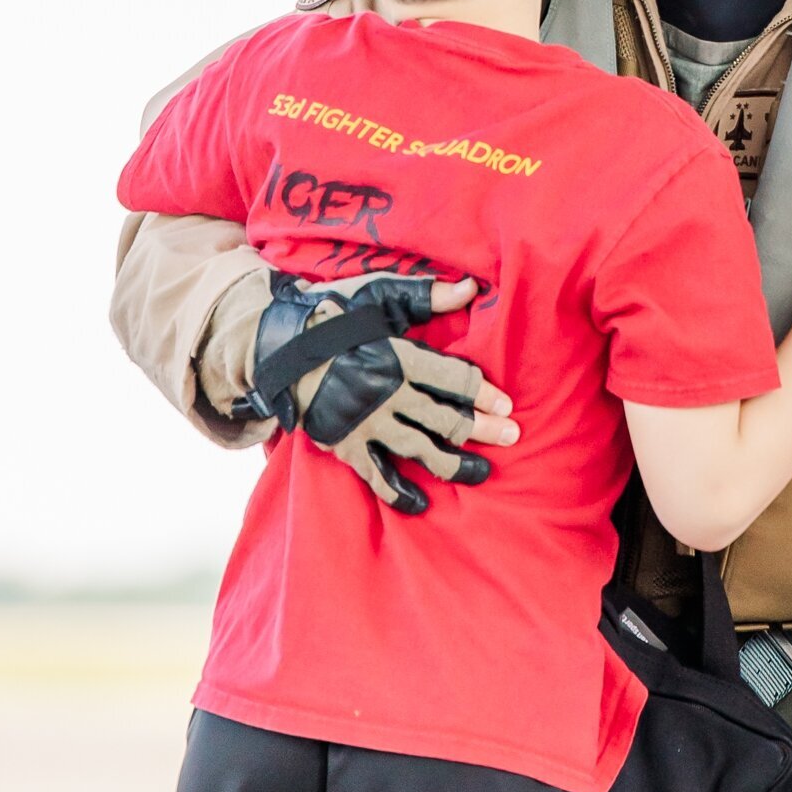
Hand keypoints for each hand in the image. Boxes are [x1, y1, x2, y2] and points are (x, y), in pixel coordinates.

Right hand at [199, 270, 519, 516]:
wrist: (278, 344)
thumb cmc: (334, 312)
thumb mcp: (378, 295)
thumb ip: (425, 295)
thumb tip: (471, 288)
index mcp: (399, 357)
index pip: (454, 381)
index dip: (484, 393)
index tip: (507, 405)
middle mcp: (387, 394)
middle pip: (445, 418)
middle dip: (483, 429)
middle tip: (512, 437)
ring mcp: (367, 423)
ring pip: (420, 449)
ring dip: (454, 463)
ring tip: (483, 473)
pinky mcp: (346, 443)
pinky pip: (377, 475)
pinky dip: (399, 493)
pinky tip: (421, 503)